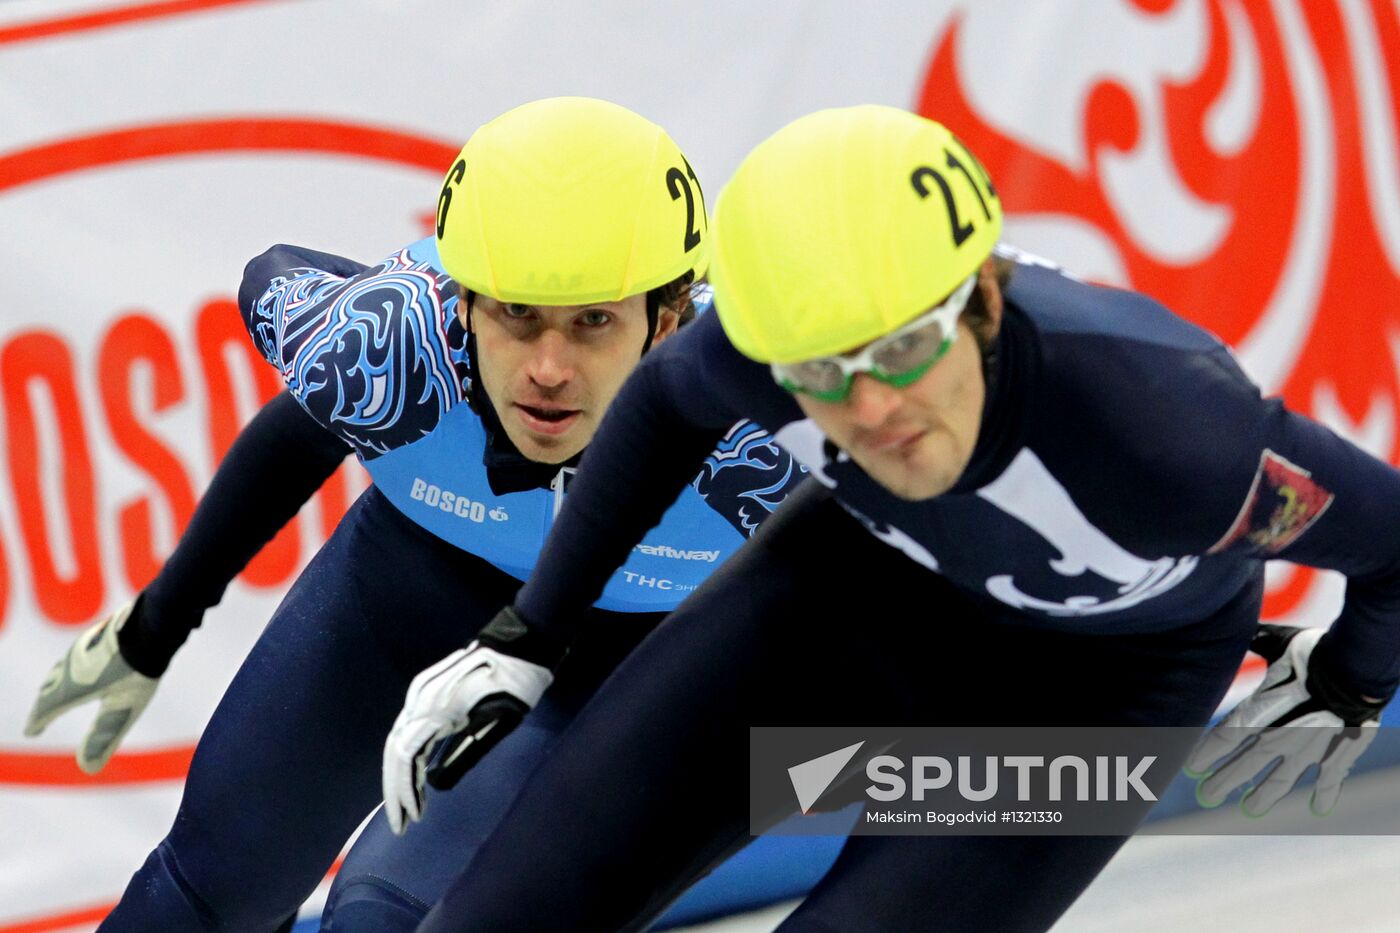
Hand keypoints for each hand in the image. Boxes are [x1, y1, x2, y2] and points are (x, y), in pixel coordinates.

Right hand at [23, 599, 158, 773]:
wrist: (151, 626)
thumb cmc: (137, 670)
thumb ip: (105, 735)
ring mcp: (81, 647)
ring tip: (55, 688)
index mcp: (70, 686)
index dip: (38, 720)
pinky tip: (86, 663)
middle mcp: (68, 666)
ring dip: (55, 681)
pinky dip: (73, 666)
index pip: (47, 706)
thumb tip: (89, 768)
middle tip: (39, 716)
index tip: (31, 731)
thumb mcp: (124, 708)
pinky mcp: (96, 634)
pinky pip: (78, 654)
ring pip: (62, 668)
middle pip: (49, 686)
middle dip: (43, 702)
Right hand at [381, 607, 565, 834]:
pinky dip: (411, 758)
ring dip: (400, 776)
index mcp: (435, 708)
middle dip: (395, 790)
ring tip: (409, 810)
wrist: (522, 641)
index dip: (404, 791)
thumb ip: (466, 754)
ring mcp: (421, 692)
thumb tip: (436, 785)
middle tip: (400, 826)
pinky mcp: (428, 690)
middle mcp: (420, 698)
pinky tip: (419, 781)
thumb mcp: (500, 723)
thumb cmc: (518, 683)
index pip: (405, 757)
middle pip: (394, 750)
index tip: (412, 821)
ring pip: (399, 740)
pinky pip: (410, 728)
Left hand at [1186, 624, 1386, 816]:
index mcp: (1258, 712)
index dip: (1205, 756)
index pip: (1223, 739)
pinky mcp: (1337, 755)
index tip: (1191, 770)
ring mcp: (1308, 750)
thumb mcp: (1277, 643)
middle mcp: (1278, 737)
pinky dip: (1325, 795)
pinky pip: (1328, 780)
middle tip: (1206, 797)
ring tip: (1249, 810)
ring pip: (1279, 780)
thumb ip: (1257, 643)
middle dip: (1223, 782)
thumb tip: (1236, 628)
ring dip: (1263, 796)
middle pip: (1243, 766)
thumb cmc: (1312, 652)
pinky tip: (1319, 810)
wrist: (1355, 670)